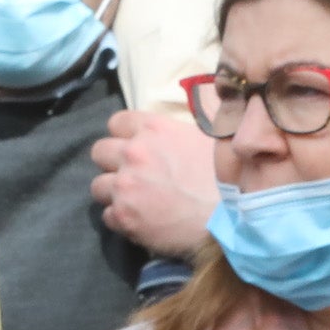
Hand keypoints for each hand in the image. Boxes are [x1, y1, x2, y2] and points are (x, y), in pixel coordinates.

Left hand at [88, 103, 216, 255]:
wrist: (232, 220)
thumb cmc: (228, 178)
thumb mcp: (211, 136)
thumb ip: (190, 125)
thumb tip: (199, 106)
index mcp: (154, 129)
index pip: (116, 121)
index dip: (124, 136)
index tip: (135, 148)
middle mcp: (134, 152)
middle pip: (99, 151)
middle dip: (112, 163)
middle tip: (132, 176)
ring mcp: (125, 185)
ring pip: (98, 186)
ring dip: (113, 194)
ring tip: (134, 203)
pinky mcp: (124, 217)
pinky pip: (107, 217)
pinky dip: (121, 220)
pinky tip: (140, 223)